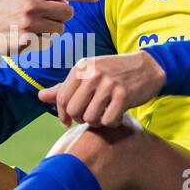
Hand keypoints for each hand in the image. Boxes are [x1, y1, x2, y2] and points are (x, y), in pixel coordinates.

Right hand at [0, 0, 100, 55]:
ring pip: (60, 29)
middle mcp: (31, 4)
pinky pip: (48, 40)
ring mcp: (29, 23)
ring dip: (53, 29)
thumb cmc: (6, 5)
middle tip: (50, 16)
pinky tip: (27, 35)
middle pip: (67, 12)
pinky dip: (42, 39)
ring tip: (36, 25)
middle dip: (63, 15)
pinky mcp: (27, 39)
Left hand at [38, 52, 165, 126]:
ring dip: (97, 122)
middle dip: (80, 119)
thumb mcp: (89, 75)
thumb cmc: (114, 73)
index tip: (68, 122)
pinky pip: (108, 120)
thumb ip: (65, 87)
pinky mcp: (123, 94)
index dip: (62, 115)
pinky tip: (117, 115)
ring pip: (90, 117)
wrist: (149, 67)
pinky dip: (111, 123)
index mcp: (81, 67)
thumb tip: (40, 97)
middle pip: (74, 110)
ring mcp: (108, 83)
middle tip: (91, 116)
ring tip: (105, 115)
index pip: (61, 98)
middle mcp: (93, 73)